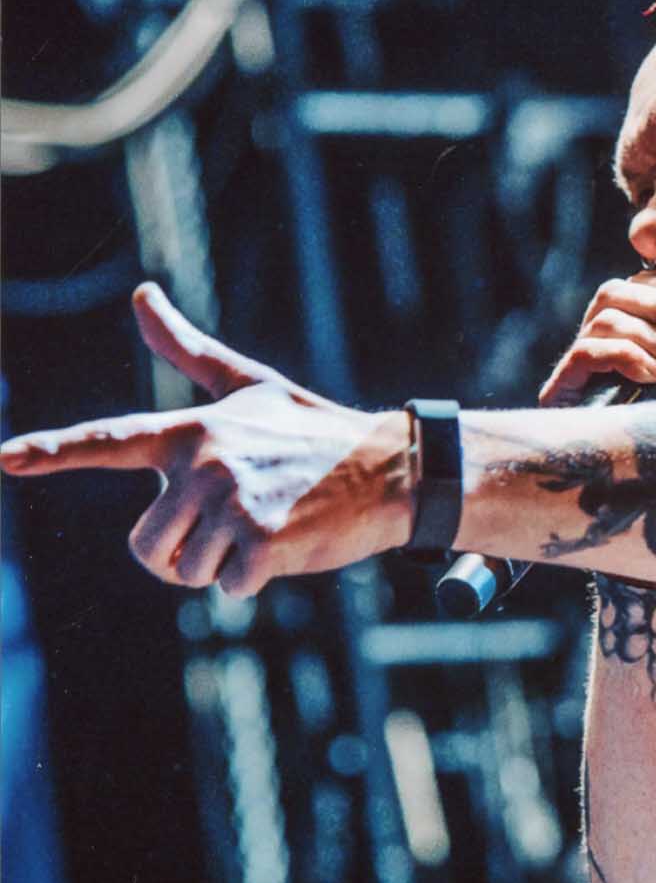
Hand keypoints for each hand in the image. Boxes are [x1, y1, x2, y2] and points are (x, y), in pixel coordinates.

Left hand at [0, 283, 412, 595]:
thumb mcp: (249, 385)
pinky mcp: (262, 541)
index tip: (2, 458)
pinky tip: (290, 544)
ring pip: (184, 572)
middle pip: (146, 546)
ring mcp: (232, 503)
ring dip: (221, 568)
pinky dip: (258, 579)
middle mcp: (204, 464)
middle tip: (232, 528)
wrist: (389, 468)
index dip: (51, 451)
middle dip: (183, 552)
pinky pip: (229, 588)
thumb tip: (142, 294)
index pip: (110, 440)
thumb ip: (187, 349)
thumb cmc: (315, 429)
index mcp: (193, 430)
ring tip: (263, 530)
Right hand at [539, 272, 655, 405]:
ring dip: (654, 342)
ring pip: (606, 320)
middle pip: (613, 291)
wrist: (618, 469)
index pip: (632, 284)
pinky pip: (587, 352)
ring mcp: (573, 359)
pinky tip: (652, 376)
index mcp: (619, 325)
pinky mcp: (561, 384)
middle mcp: (590, 335)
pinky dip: (626, 357)